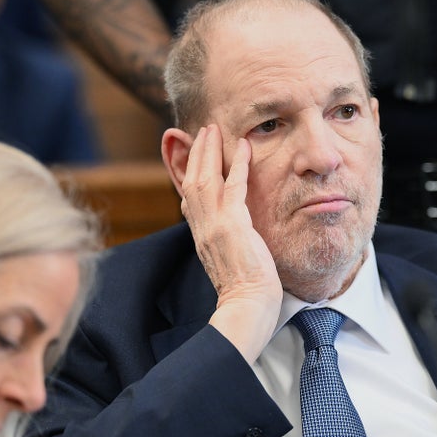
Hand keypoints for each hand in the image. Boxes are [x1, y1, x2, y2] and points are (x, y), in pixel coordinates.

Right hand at [181, 125, 282, 363]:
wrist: (247, 306)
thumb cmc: (244, 289)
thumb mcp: (227, 260)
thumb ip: (223, 241)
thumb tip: (227, 232)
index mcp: (201, 235)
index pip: (189, 197)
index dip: (189, 172)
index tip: (194, 155)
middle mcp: (202, 227)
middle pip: (191, 181)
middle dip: (195, 154)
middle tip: (202, 132)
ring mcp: (214, 225)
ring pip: (205, 178)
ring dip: (209, 151)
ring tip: (213, 130)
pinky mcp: (232, 225)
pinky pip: (233, 186)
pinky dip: (237, 163)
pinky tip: (242, 145)